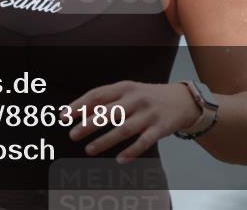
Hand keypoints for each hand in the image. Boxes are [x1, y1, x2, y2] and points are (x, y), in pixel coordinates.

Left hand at [64, 81, 202, 163]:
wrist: (182, 100)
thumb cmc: (147, 97)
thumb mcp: (128, 92)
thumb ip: (106, 100)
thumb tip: (78, 112)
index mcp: (124, 87)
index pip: (98, 95)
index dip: (80, 106)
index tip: (64, 117)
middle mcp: (136, 99)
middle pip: (109, 112)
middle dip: (89, 124)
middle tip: (72, 135)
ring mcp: (148, 114)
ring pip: (124, 129)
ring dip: (105, 140)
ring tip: (89, 150)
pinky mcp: (160, 128)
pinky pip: (144, 142)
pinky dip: (132, 152)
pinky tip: (120, 160)